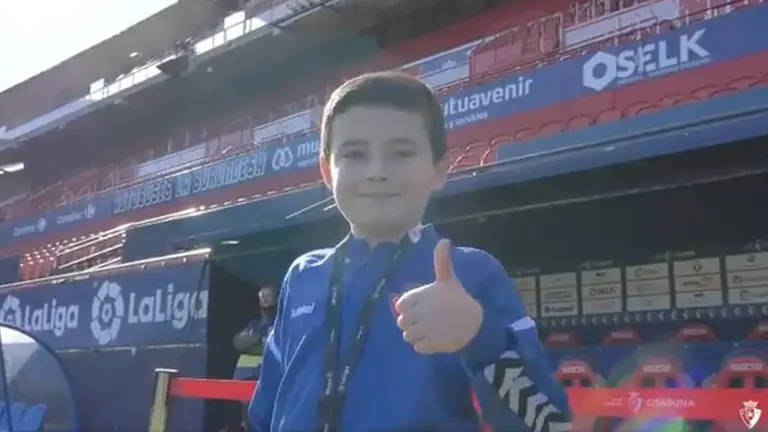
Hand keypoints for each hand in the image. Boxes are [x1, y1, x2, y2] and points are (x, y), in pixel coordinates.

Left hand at [395, 239, 482, 353]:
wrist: (476, 323)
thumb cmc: (459, 299)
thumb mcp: (449, 279)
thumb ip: (442, 261)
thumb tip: (444, 240)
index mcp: (422, 296)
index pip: (400, 305)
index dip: (408, 308)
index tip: (420, 308)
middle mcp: (420, 313)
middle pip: (402, 322)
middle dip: (410, 323)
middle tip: (424, 321)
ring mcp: (425, 330)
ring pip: (407, 336)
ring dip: (415, 335)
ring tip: (428, 330)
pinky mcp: (431, 344)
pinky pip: (417, 347)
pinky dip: (423, 345)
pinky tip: (433, 339)